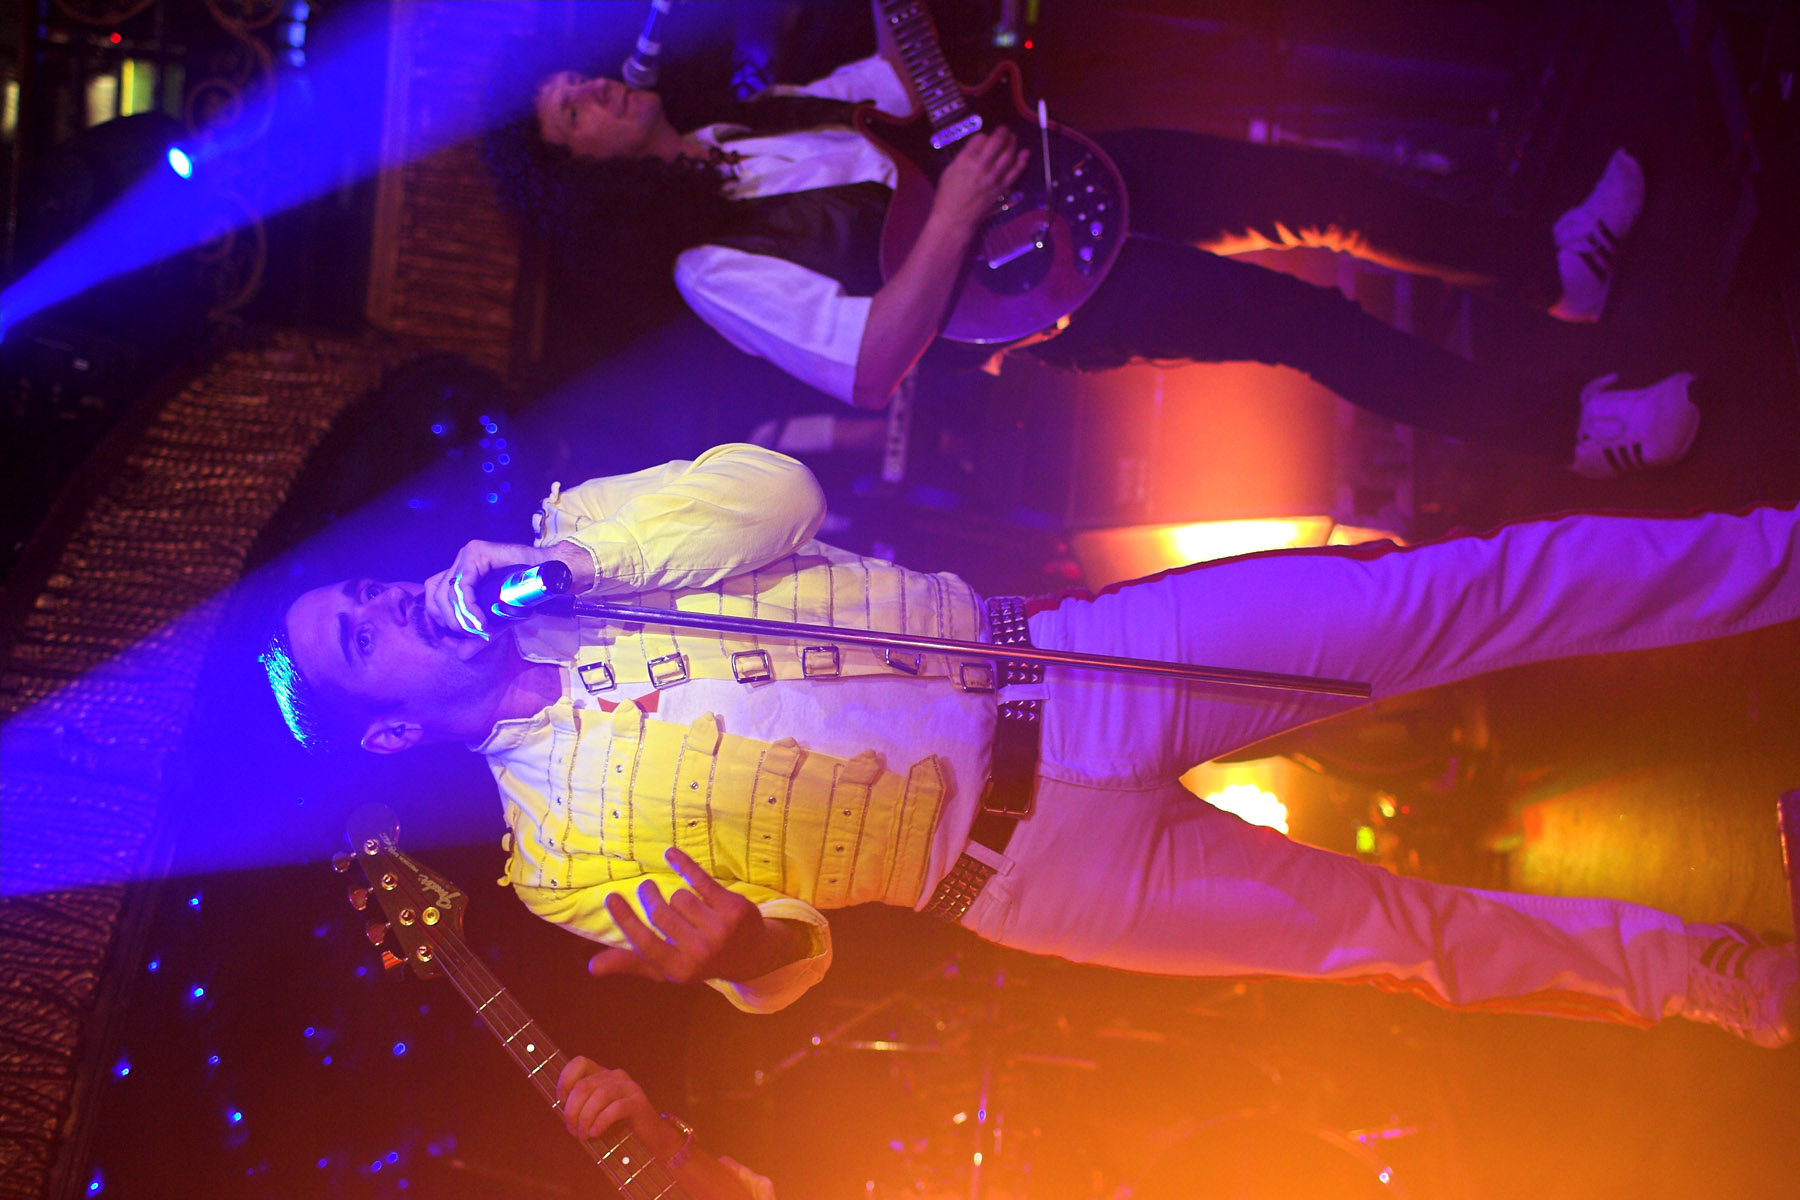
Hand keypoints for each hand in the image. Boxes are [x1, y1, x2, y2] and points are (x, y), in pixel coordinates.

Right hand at [423, 539, 595, 638]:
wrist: (548, 566)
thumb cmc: (540, 576)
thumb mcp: (526, 597)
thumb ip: (500, 626)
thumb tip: (472, 652)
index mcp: (477, 553)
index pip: (461, 585)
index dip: (467, 610)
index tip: (482, 628)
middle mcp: (464, 557)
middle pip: (444, 592)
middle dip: (457, 618)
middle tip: (475, 634)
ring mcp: (460, 565)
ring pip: (436, 593)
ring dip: (447, 617)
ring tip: (467, 632)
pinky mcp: (461, 575)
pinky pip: (438, 593)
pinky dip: (442, 612)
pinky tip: (455, 625)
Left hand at [555, 1056, 682, 1154]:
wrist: (650, 1139)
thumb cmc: (618, 1128)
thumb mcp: (596, 1113)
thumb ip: (581, 1107)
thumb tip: (562, 1109)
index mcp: (603, 1075)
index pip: (580, 1063)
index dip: (566, 1080)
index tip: (561, 1101)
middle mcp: (616, 1076)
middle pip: (584, 1085)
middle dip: (572, 1110)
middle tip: (573, 1130)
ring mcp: (629, 1088)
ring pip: (598, 1096)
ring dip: (585, 1118)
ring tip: (584, 1135)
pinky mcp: (638, 1103)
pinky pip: (615, 1108)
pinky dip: (601, 1122)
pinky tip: (595, 1133)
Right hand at [588, 849, 801, 985]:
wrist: (751, 954)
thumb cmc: (700, 960)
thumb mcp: (667, 969)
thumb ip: (631, 963)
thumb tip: (591, 967)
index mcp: (679, 969)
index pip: (644, 943)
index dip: (624, 919)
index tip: (611, 896)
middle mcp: (700, 952)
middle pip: (660, 913)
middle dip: (649, 896)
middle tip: (646, 888)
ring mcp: (720, 930)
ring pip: (680, 896)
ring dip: (677, 894)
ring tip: (685, 902)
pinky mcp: (734, 908)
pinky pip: (700, 879)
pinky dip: (683, 864)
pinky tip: (671, 855)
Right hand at [928, 127, 1029, 232]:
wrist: (955, 219)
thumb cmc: (947, 196)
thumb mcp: (949, 171)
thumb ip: (963, 158)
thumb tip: (975, 149)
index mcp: (965, 160)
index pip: (980, 138)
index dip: (983, 136)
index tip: (984, 138)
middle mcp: (981, 165)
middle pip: (997, 142)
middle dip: (1002, 132)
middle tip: (1004, 130)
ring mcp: (993, 177)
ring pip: (1008, 154)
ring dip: (1012, 143)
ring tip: (1013, 138)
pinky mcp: (1001, 188)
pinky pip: (1015, 172)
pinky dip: (1021, 161)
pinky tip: (1025, 153)